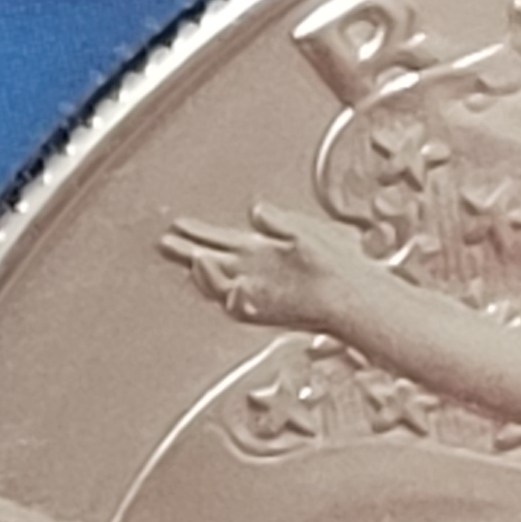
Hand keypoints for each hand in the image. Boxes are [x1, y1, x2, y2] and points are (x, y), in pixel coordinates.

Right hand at [161, 202, 365, 335]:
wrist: (355, 291)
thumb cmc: (340, 263)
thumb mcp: (305, 230)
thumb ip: (278, 221)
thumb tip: (257, 210)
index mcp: (262, 252)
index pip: (220, 240)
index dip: (198, 233)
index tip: (178, 224)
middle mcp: (255, 273)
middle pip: (209, 262)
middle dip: (186, 252)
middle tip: (165, 242)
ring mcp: (258, 293)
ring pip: (216, 285)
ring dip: (203, 273)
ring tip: (195, 257)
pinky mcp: (266, 311)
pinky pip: (236, 306)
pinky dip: (229, 295)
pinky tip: (229, 284)